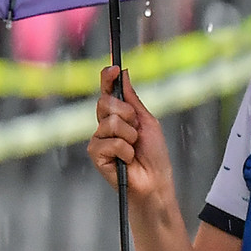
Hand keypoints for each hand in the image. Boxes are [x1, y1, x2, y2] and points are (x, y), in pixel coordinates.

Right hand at [87, 67, 174, 207]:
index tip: (114, 69)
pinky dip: (124, 150)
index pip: (107, 92)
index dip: (107, 78)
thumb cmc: (154, 154)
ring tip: (134, 149)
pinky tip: (127, 160)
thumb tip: (124, 73)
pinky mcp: (96, 154)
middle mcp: (105, 125)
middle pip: (105, 102)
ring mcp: (99, 139)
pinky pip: (109, 142)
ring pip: (110, 123)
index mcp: (117, 115)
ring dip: (129, 136)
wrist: (155, 181)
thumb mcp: (147, 121)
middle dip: (127, 114)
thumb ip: (133, 99)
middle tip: (137, 130)